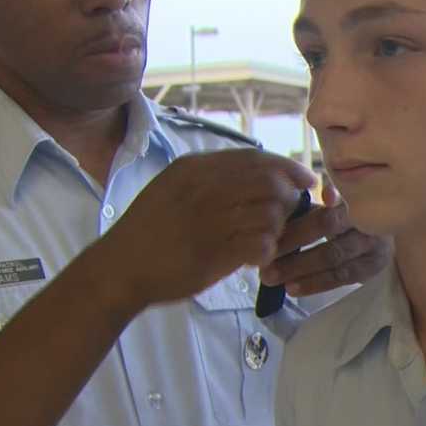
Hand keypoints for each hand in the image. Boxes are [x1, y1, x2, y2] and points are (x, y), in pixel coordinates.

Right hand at [100, 148, 315, 307]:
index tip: (306, 178)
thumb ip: (210, 176)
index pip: (256, 158)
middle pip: (270, 184)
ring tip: (270, 239)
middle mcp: (205, 189)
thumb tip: (255, 172)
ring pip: (271, 214)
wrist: (119, 267)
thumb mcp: (173, 186)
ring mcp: (211, 220)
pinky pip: (261, 245)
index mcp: (195, 168)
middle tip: (292, 214)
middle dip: (291, 198)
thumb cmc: (149, 228)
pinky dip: (268, 250)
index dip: (287, 167)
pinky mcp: (215, 252)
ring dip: (280, 228)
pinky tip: (258, 258)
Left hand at [258, 179, 391, 294]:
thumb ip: (305, 209)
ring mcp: (374, 243)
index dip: (304, 209)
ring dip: (299, 267)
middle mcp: (367, 216)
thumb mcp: (326, 207)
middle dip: (292, 241)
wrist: (377, 237)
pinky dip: (314, 284)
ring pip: (333, 256)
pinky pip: (341, 277)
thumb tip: (267, 216)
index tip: (275, 220)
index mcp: (352, 196)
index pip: (323, 198)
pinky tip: (292, 288)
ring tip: (271, 277)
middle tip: (263, 254)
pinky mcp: (373, 267)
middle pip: (327, 225)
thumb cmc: (342, 219)